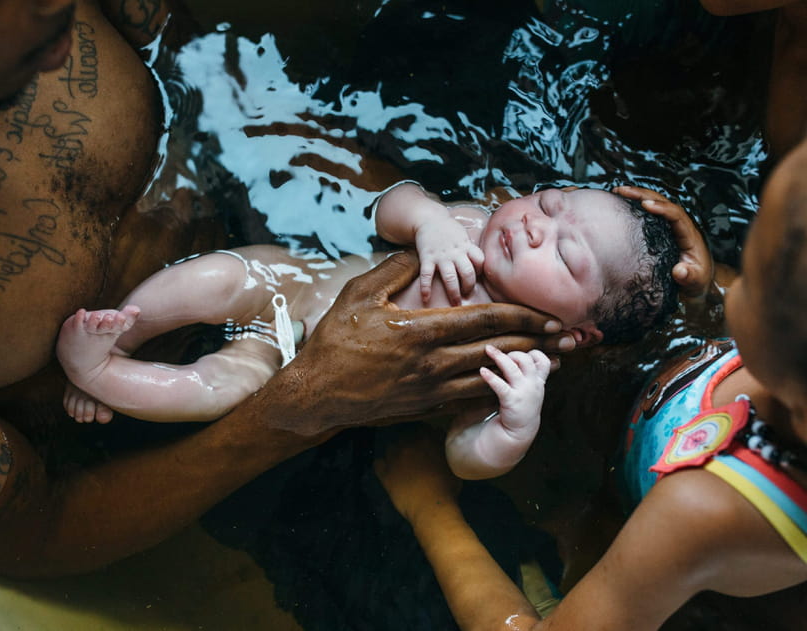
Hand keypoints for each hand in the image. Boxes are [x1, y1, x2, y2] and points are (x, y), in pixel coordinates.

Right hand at [273, 250, 573, 435]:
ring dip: (524, 371)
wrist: (317, 393)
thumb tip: (420, 249)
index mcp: (422, 330)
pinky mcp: (425, 409)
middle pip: (497, 351)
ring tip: (552, 365)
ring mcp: (431, 390)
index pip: (486, 320)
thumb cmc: (336, 340)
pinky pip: (469, 400)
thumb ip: (395, 269)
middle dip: (537, 344)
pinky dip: (496, 391)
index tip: (549, 315)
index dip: (523, 316)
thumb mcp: (359, 294)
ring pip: (490, 378)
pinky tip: (512, 387)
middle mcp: (433, 363)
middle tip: (568, 340)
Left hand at [374, 425, 460, 523]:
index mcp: (425, 439)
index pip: (422, 428)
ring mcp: (393, 458)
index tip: (427, 444)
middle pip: (405, 437)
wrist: (431, 507)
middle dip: (410, 444)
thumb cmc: (447, 487)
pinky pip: (378, 463)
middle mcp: (407, 444)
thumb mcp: (451, 463)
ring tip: (403, 464)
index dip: (425, 436)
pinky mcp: (384, 473)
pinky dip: (383, 465)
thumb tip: (439, 441)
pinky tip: (389, 471)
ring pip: (391, 448)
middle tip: (417, 457)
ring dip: (396, 453)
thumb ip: (443, 448)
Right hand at [414, 216, 484, 304]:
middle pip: (468, 273)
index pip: (481, 260)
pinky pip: (426, 275)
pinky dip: (425, 288)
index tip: (477, 277)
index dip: (481, 271)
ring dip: (453, 292)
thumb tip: (478, 266)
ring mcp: (441, 256)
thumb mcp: (463, 236)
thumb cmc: (448, 229)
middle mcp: (456, 252)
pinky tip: (426, 298)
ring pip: (450, 277)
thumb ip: (470, 250)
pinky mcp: (427, 257)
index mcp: (466, 246)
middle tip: (466, 295)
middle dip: (469, 287)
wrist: (428, 219)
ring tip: (455, 303)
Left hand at [481, 346, 548, 440]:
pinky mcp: (511, 401)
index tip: (522, 353)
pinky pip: (501, 386)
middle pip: (527, 360)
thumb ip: (528, 375)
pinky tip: (482, 371)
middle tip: (502, 355)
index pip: (543, 362)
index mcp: (538, 382)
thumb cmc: (521, 406)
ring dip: (500, 357)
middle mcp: (532, 385)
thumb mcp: (530, 390)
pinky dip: (491, 377)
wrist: (519, 432)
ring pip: (514, 369)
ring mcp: (523, 393)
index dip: (534, 354)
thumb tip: (515, 356)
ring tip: (488, 350)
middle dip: (515, 353)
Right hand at [614, 185, 713, 297]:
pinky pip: (650, 212)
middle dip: (642, 194)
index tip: (645, 205)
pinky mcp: (662, 229)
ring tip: (616, 192)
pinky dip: (636, 204)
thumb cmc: (697, 280)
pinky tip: (621, 203)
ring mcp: (670, 226)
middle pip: (663, 202)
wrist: (698, 279)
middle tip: (621, 191)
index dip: (662, 208)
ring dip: (637, 195)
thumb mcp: (696, 281)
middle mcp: (680, 225)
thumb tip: (679, 270)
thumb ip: (689, 276)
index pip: (676, 214)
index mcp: (688, 235)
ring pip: (656, 203)